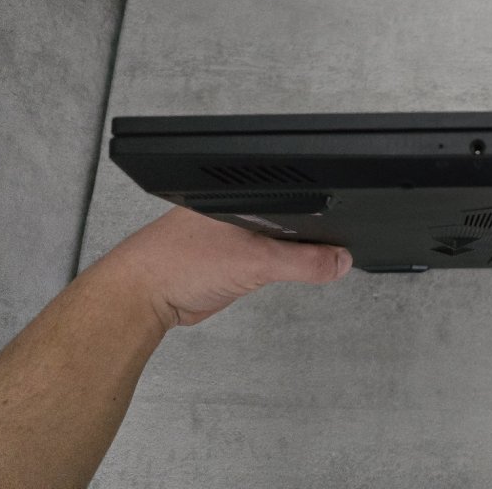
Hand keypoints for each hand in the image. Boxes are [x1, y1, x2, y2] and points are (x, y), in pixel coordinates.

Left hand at [100, 206, 351, 330]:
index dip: (325, 207)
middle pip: (293, 215)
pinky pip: (266, 260)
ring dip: (294, 252)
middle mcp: (238, 207)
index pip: (297, 192)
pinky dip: (277, 268)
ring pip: (279, 238)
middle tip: (334, 247)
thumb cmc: (177, 264)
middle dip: (314, 232)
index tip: (349, 226)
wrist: (142, 299)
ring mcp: (233, 234)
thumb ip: (302, 262)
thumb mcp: (256, 261)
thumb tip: (340, 260)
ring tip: (309, 259)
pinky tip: (279, 273)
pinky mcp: (230, 260)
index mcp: (243, 192)